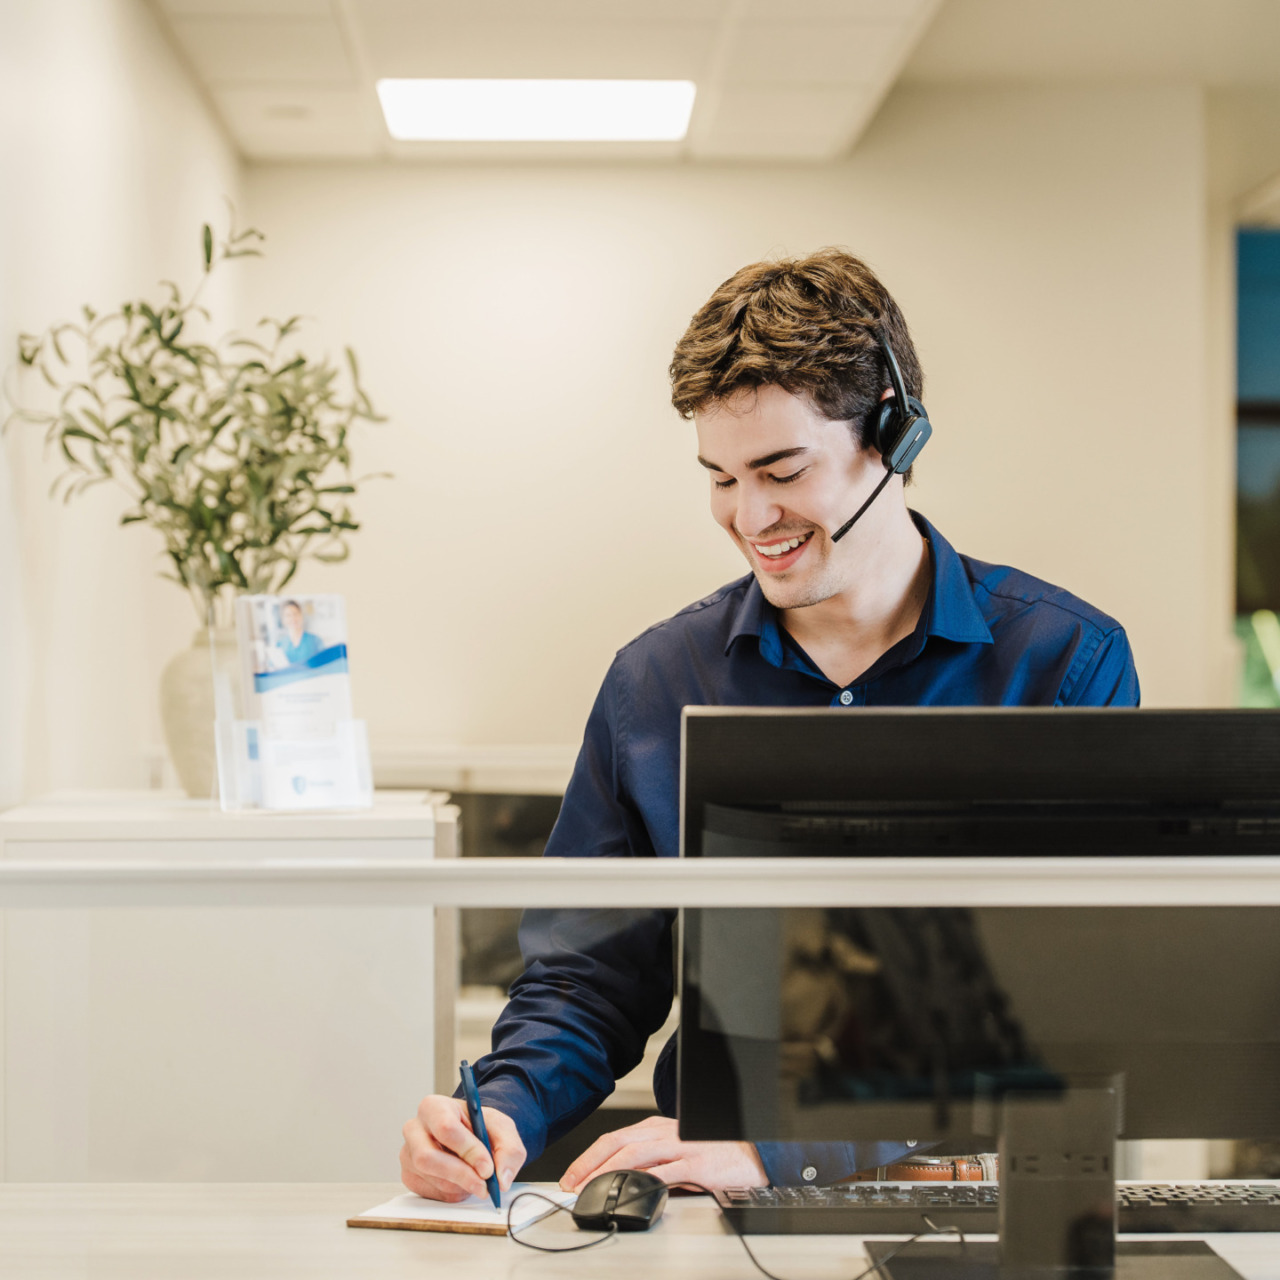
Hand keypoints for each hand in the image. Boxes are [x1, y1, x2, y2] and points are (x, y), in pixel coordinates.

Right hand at [400, 1095, 526, 1202]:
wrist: (471, 1135)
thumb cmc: (481, 1126)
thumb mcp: (502, 1128)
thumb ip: (509, 1149)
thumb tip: (502, 1178)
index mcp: (434, 1106)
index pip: (445, 1128)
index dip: (468, 1150)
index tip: (487, 1167)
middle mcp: (414, 1129)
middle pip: (428, 1157)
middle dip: (460, 1175)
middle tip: (484, 1186)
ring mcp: (408, 1154)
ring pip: (432, 1179)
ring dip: (461, 1186)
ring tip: (477, 1179)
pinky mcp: (409, 1176)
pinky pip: (431, 1193)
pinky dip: (453, 1193)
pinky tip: (463, 1182)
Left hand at [559, 1115, 766, 1192]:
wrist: (751, 1151)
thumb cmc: (712, 1152)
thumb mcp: (675, 1151)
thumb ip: (650, 1161)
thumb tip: (618, 1180)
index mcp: (656, 1127)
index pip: (614, 1138)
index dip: (589, 1157)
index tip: (571, 1176)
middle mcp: (664, 1132)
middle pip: (618, 1143)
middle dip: (589, 1163)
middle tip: (570, 1183)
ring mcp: (680, 1146)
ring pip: (634, 1155)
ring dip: (607, 1172)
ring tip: (590, 1188)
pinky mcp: (696, 1163)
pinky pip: (665, 1172)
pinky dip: (643, 1182)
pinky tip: (630, 1192)